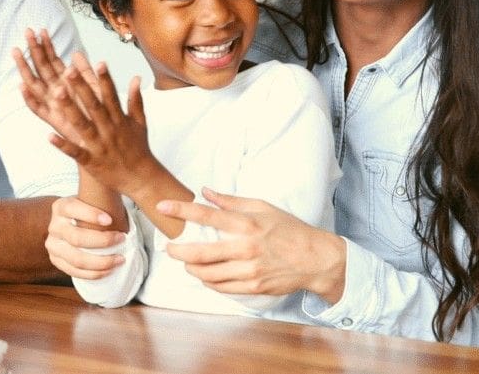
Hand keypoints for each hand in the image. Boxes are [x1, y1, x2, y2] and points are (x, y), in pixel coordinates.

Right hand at [12, 28, 99, 138]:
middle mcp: (56, 94)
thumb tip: (77, 54)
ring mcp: (53, 107)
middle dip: (34, 50)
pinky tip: (22, 87)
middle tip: (27, 32)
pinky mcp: (54, 122)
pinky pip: (39, 110)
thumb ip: (87, 74)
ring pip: (35, 85)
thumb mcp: (95, 92)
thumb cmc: (100, 121)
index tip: (41, 30)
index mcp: (66, 86)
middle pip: (42, 69)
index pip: (53, 62)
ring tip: (16, 51)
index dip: (47, 46)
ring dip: (25, 68)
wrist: (101, 147)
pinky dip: (30, 100)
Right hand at [45, 196, 125, 279]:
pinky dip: (94, 273)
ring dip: (102, 262)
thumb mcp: (90, 201)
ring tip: (120, 259)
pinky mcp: (55, 260)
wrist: (71, 223)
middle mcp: (54, 226)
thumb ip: (101, 200)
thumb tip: (130, 198)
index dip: (90, 215)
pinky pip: (74, 272)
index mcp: (60, 207)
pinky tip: (109, 270)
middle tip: (122, 238)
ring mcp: (52, 245)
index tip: (110, 220)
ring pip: (76, 259)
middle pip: (76, 238)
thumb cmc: (88, 211)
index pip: (72, 209)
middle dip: (102, 241)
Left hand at [47, 60, 158, 197]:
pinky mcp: (91, 161)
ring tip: (56, 93)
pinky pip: (75, 152)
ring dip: (69, 110)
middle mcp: (108, 129)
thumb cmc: (139, 149)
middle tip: (68, 70)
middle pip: (93, 106)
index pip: (110, 95)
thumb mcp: (139, 123)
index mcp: (119, 119)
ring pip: (82, 125)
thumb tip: (136, 77)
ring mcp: (99, 145)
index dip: (104, 78)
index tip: (98, 61)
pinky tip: (49, 136)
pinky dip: (63, 145)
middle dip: (81, 88)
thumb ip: (135, 100)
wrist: (141, 179)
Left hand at [157, 188, 346, 302]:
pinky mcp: (253, 287)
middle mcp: (245, 248)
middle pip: (199, 252)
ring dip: (190, 268)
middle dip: (177, 251)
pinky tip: (204, 274)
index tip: (163, 206)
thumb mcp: (263, 207)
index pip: (206, 215)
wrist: (315, 259)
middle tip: (168, 248)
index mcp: (246, 224)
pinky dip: (207, 281)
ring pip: (207, 274)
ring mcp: (248, 270)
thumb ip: (231, 201)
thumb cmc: (289, 230)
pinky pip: (220, 287)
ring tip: (186, 262)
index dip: (181, 210)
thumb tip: (205, 192)